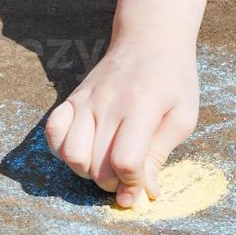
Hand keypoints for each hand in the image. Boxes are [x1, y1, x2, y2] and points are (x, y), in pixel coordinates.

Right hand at [45, 0, 208, 207]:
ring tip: (108, 165)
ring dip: (88, 172)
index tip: (144, 187)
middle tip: (130, 177)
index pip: (125, 161)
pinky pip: (53, 135)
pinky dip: (64, 152)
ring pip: (70, 155)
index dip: (133, 183)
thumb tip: (144, 193)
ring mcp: (85, 102)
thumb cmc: (174, 81)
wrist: (150, 41)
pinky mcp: (70, 100)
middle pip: (96, 165)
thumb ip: (161, 154)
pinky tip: (86, 151)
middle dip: (113, 184)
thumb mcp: (183, 116)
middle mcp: (107, 104)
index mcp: (141, 107)